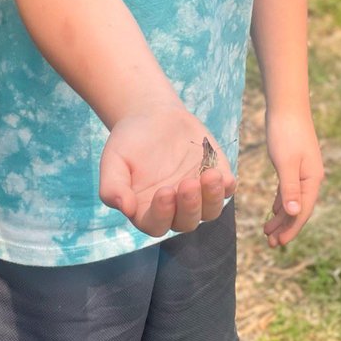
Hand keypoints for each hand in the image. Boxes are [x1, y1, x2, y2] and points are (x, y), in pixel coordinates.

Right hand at [98, 104, 236, 236]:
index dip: (162, 214)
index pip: (157, 224)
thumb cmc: (129, 142)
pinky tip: (222, 174)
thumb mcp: (113, 161)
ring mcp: (198, 193)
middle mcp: (175, 208)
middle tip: (188, 183)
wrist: (152, 115)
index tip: (164, 191)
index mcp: (147, 210)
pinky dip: (227, 186)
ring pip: (210, 210)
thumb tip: (126, 209)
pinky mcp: (215, 175)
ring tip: (209, 176)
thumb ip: (113, 187)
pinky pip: (227, 189)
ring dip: (212, 198)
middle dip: (190, 206)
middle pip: (186, 222)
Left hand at [262, 107, 323, 247]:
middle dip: (285, 227)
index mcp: (312, 179)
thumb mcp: (285, 163)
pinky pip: (289, 190)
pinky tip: (273, 210)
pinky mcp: (295, 164)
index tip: (278, 243)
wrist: (287, 106)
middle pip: (299, 209)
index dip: (291, 229)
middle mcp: (311, 177)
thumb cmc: (285, 133)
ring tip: (268, 231)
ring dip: (281, 217)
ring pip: (293, 201)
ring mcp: (304, 171)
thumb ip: (289, 189)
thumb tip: (294, 214)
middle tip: (269, 243)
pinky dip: (281, 202)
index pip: (303, 211)